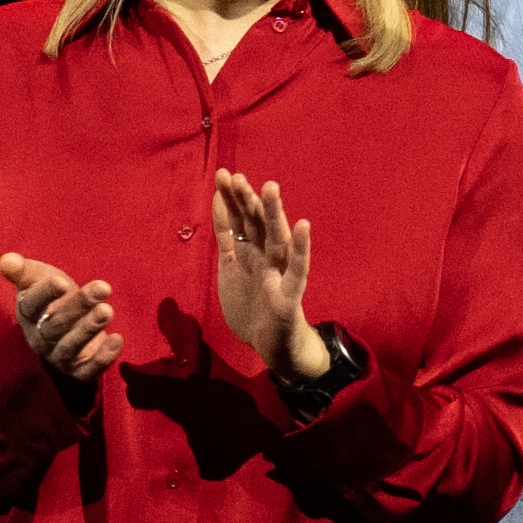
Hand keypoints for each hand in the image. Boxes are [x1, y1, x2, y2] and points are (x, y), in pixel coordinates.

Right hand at [0, 248, 123, 388]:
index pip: (32, 305)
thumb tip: (7, 260)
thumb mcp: (36, 278)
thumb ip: (22, 270)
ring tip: (107, 310)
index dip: (45, 294)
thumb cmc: (52, 296)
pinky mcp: (79, 370)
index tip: (61, 282)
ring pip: (70, 347)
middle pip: (55, 325)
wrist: (68, 325)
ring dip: (89, 329)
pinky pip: (88, 370)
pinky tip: (117, 339)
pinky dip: (103, 358)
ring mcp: (59, 357)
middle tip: (103, 288)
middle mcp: (40, 339)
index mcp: (28, 314)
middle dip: (79, 306)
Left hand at [205, 167, 325, 377]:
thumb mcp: (232, 267)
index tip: (222, 174)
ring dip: (274, 214)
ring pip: (277, 239)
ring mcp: (280, 274)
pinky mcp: (291, 295)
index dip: (231, 199)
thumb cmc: (253, 306)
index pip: (240, 220)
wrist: (273, 347)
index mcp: (251, 252)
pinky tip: (303, 226)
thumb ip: (227, 237)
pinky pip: (298, 270)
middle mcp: (267, 258)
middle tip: (236, 176)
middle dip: (247, 201)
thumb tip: (219, 202)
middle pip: (256, 225)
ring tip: (270, 188)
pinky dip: (301, 249)